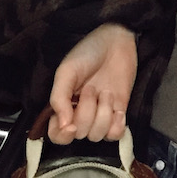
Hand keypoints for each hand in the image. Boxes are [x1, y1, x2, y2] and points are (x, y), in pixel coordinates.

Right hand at [48, 23, 137, 143]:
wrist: (115, 41)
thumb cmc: (87, 52)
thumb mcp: (67, 72)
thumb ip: (59, 99)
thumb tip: (63, 126)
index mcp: (63, 105)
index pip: (57, 135)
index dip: (63, 136)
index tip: (71, 125)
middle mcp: (79, 114)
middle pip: (79, 134)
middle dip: (86, 112)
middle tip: (90, 88)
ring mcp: (100, 115)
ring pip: (97, 135)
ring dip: (102, 114)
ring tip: (105, 91)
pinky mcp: (118, 113)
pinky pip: (115, 135)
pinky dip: (117, 125)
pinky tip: (118, 109)